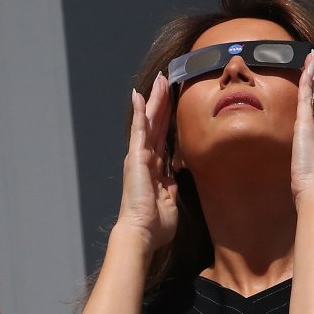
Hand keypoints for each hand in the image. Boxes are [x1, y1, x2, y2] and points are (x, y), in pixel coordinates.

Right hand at [117, 73, 178, 252]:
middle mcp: (145, 159)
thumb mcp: (171, 200)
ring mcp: (139, 156)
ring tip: (160, 80)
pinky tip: (139, 95)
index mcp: (155, 169)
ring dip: (154, 100)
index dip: (169, 119)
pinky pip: (139, 129)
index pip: (164, 137)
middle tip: (166, 81)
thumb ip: (173, 186)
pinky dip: (139, 112)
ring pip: (149, 121)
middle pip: (156, 124)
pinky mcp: (135, 156)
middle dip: (162, 103)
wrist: (141, 232)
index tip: (174, 102)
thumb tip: (178, 177)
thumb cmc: (155, 224)